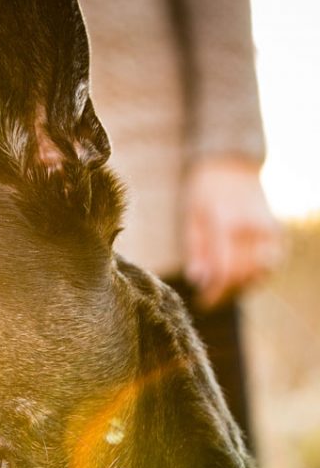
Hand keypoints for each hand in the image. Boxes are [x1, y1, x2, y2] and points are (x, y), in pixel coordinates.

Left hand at [183, 158, 283, 309]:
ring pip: (260, 271)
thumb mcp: (190, 218)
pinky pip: (272, 263)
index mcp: (224, 222)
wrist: (233, 165)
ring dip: (241, 286)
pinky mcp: (278, 232)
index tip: (203, 302)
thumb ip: (195, 250)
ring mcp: (269, 229)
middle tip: (210, 298)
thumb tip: (199, 280)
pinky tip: (240, 278)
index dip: (214, 291)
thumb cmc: (204, 193)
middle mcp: (251, 226)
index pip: (224, 268)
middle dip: (225, 291)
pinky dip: (257, 274)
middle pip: (243, 273)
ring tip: (223, 289)